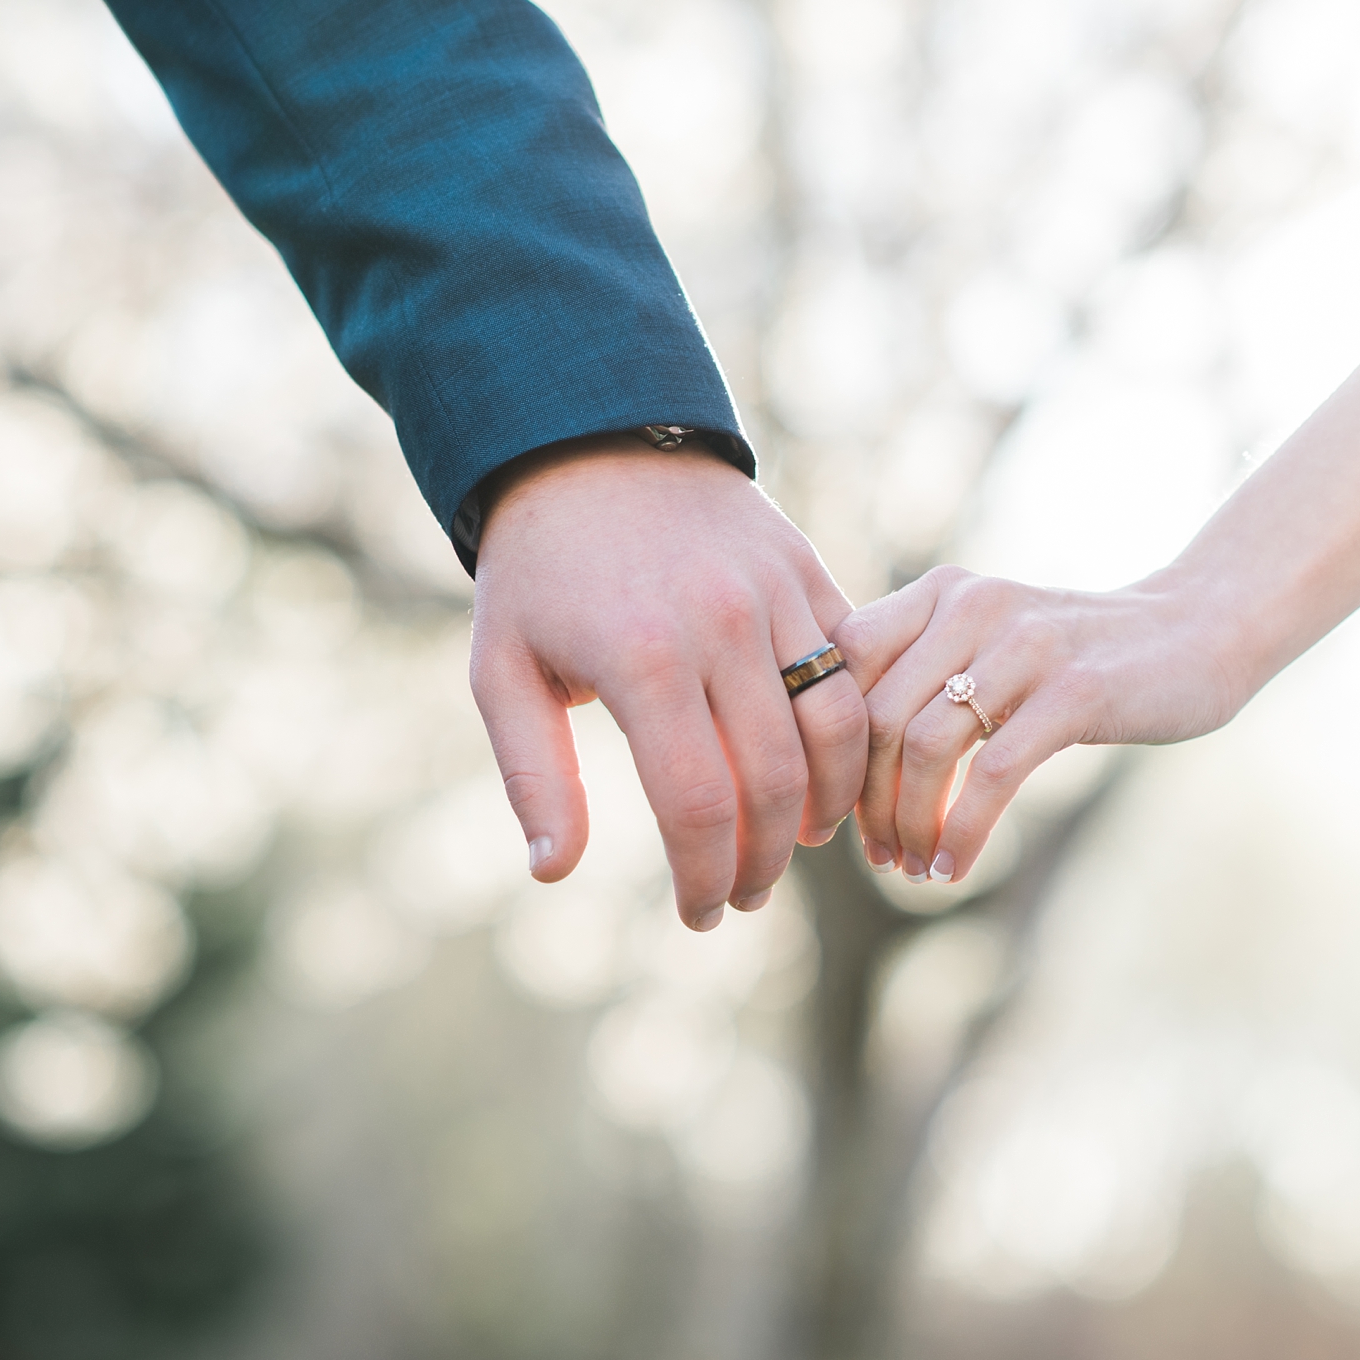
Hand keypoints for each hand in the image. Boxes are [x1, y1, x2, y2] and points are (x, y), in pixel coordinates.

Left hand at [470, 436, 868, 928]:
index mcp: (642, 658)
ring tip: (793, 843)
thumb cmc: (537, 573)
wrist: (590, 443)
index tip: (699, 915)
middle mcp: (721, 625)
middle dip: (765, 860)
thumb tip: (553, 872)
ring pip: (838, 727)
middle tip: (742, 896)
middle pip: (777, 779)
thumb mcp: (503, 670)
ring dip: (826, 804)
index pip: (701, 803)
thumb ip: (534, 775)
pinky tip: (823, 774)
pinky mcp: (807, 571)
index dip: (707, 875)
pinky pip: (856, 667)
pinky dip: (854, 733)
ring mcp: (774, 594)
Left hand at [832, 565, 1247, 886]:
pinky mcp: (1074, 692)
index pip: (842, 665)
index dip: (825, 747)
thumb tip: (835, 762)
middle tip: (877, 855)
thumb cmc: (1076, 655)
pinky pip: (992, 775)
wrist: (1195, 632)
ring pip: (925, 749)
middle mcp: (972, 605)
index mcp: (939, 592)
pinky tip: (954, 867)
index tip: (829, 810)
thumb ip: (919, 674)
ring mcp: (1025, 645)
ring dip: (909, 824)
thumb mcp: (988, 643)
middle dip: (864, 801)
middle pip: (876, 718)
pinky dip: (963, 832)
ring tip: (914, 867)